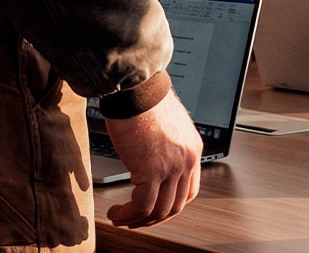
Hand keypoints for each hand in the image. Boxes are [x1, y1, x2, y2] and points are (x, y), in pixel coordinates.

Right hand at [102, 93, 201, 228]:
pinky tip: (116, 211)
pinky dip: (128, 214)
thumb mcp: (164, 124)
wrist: (135, 87)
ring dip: (137, 220)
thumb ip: (165, 145)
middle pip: (174, 205)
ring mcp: (172, 167)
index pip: (189, 191)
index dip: (170, 205)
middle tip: (134, 220)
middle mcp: (186, 160)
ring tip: (120, 217)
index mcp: (191, 149)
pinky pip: (143, 205)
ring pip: (158, 210)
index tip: (154, 209)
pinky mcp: (152, 170)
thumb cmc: (142, 98)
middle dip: (153, 219)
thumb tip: (151, 159)